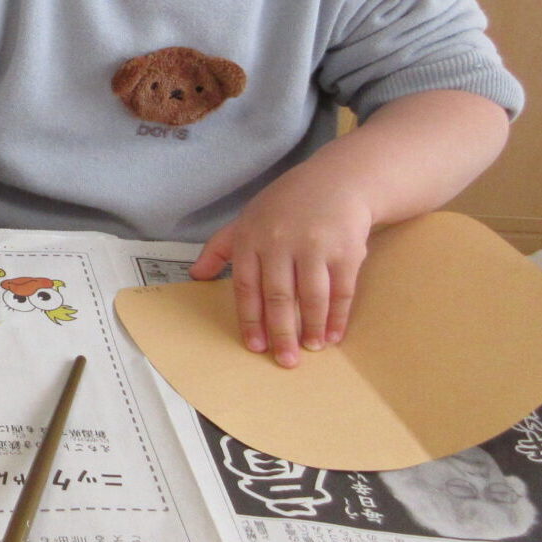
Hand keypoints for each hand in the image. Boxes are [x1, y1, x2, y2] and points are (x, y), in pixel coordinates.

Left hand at [190, 163, 373, 367]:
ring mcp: (315, 246)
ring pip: (311, 298)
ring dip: (311, 328)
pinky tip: (333, 335)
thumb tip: (195, 276)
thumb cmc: (286, 205)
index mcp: (252, 238)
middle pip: (278, 297)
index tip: (255, 346)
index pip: (246, 287)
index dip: (250, 320)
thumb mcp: (246, 219)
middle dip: (281, 333)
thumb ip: (220, 248)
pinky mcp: (346, 250)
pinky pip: (341, 291)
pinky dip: (337, 317)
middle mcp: (280, 242)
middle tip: (285, 361)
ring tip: (310, 349)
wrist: (337, 180)